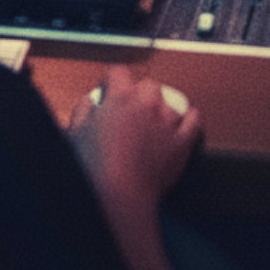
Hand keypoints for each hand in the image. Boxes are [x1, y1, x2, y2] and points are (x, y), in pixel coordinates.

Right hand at [68, 66, 202, 211]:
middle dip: (138, 94)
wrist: (119, 198)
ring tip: (151, 124)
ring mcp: (168, 122)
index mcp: (120, 97)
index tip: (109, 91)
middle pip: (148, 85)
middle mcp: (147, 104)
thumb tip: (90, 102)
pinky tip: (181, 122)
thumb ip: (83, 109)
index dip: (112, 81)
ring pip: (170, 101)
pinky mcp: (182, 142)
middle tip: (128, 113)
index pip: (118, 72)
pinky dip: (189, 118)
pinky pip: (194, 120)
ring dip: (160, 109)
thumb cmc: (95, 169)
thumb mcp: (76, 132)